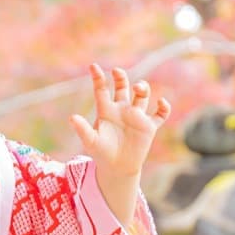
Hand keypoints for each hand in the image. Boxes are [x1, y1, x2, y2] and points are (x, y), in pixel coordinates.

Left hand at [70, 63, 169, 226]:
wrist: (117, 168)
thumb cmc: (101, 154)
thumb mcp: (91, 142)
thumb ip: (82, 129)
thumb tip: (71, 118)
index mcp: (106, 110)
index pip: (102, 89)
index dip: (98, 77)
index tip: (93, 66)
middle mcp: (121, 109)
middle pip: (123, 86)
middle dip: (121, 77)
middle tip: (118, 71)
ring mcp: (136, 116)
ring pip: (141, 95)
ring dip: (142, 88)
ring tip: (138, 89)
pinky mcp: (148, 126)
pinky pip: (160, 114)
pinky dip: (164, 108)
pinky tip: (161, 103)